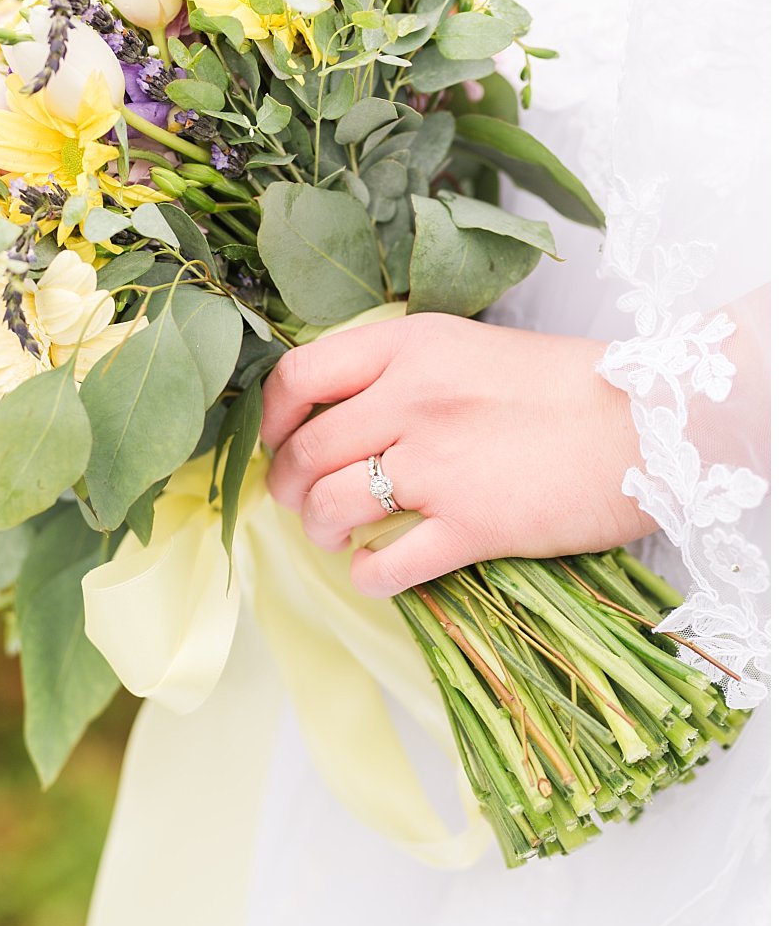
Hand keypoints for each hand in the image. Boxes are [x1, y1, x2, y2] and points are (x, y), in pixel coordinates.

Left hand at [259, 312, 655, 597]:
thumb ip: (402, 374)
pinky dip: (366, 576)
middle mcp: (411, 401)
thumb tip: (335, 413)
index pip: (296, 376)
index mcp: (409, 349)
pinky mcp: (472, 525)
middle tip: (302, 501)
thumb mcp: (469, 350)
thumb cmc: (567, 388)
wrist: (654, 423)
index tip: (277, 441)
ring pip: (329, 507)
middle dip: (289, 487)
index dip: (270, 417)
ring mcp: (438, 464)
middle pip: (305, 452)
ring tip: (336, 536)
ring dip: (319, 530)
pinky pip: (385, 564)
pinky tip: (373, 572)